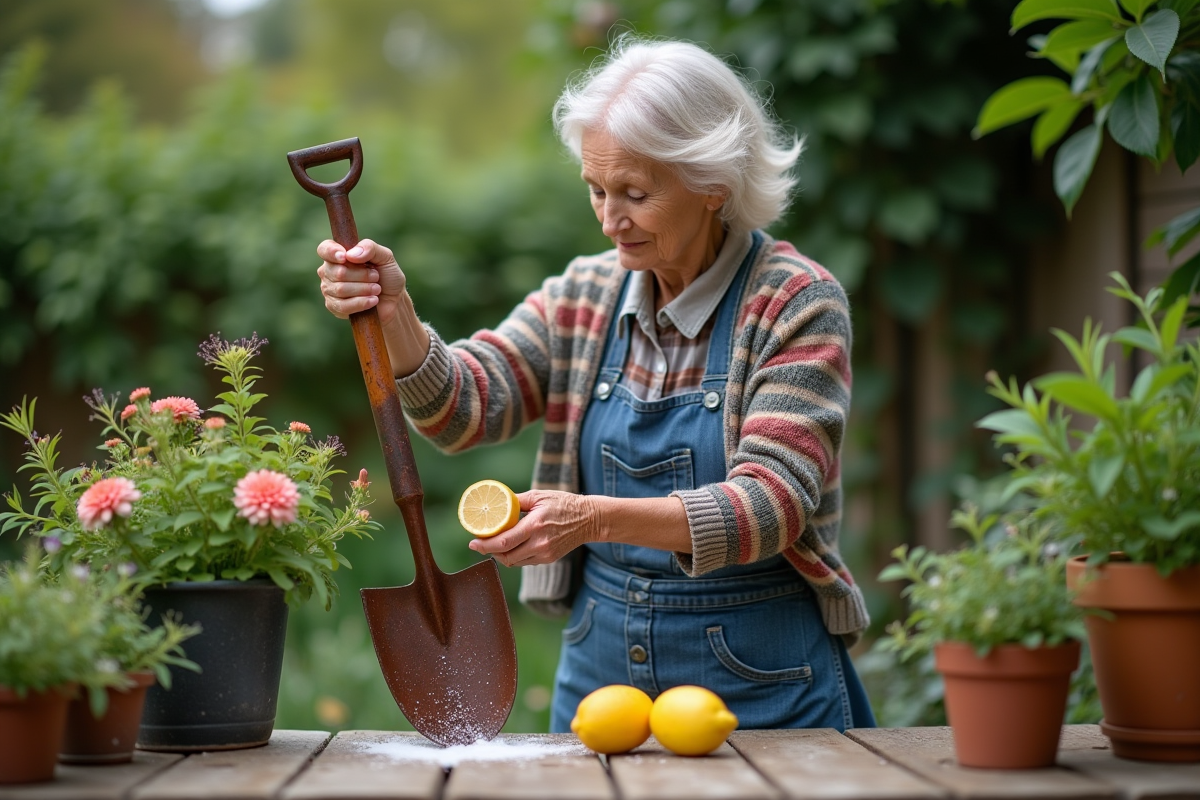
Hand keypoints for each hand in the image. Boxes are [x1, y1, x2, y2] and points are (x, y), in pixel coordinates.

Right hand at [316, 239, 406, 323]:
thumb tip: (350, 255)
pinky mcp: (334, 307)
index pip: (324, 249)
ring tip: (377, 289)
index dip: (332, 252)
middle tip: (375, 276)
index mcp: (339, 255)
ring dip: (364, 289)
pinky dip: (361, 303)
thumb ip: (370, 248)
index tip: (345, 257)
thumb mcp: (385, 256)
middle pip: (338, 272)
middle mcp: (330, 271)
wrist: (394, 300)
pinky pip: (342, 306)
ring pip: (340, 289)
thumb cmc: (388, 276)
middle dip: (362, 275)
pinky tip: (373, 300)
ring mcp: (329, 289)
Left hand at [468, 490, 600, 567]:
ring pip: (514, 562)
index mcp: (535, 525)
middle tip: (478, 544)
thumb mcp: (539, 496)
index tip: (472, 543)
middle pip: (505, 556)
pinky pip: (525, 562)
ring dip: (500, 555)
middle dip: (489, 551)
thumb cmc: (563, 504)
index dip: (485, 545)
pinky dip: (514, 556)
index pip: (503, 542)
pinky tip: (511, 546)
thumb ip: (516, 500)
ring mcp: (545, 554)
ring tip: (493, 545)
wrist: (589, 519)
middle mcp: (539, 543)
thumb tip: (495, 501)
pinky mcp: (549, 559)